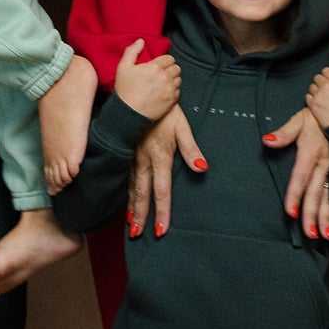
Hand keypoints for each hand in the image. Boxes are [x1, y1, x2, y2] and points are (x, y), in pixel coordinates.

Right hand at [113, 38, 181, 122]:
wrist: (128, 113)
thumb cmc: (125, 90)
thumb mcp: (123, 67)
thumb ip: (132, 51)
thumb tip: (141, 41)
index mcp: (154, 67)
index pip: (169, 58)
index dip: (164, 61)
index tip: (158, 65)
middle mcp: (165, 77)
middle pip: (176, 68)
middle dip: (170, 69)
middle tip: (161, 73)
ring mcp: (169, 89)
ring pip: (178, 79)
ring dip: (172, 79)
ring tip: (163, 83)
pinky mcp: (171, 101)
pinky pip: (178, 91)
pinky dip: (173, 90)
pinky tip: (163, 92)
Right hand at [127, 102, 206, 238]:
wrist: (139, 94)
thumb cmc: (164, 111)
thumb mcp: (182, 126)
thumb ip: (191, 149)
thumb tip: (202, 168)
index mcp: (159, 157)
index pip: (162, 191)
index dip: (162, 212)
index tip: (161, 230)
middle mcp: (143, 161)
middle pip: (142, 194)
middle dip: (140, 216)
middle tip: (138, 235)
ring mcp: (132, 157)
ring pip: (131, 188)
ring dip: (131, 208)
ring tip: (130, 225)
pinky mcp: (126, 152)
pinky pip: (125, 178)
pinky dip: (125, 193)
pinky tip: (125, 201)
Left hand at [264, 106, 328, 239]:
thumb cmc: (317, 117)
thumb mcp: (299, 120)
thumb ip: (283, 133)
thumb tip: (267, 141)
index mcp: (313, 151)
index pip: (301, 177)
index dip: (295, 195)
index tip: (290, 213)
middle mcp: (327, 162)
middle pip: (317, 192)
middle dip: (313, 214)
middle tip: (308, 234)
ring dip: (327, 217)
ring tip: (325, 236)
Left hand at [307, 65, 328, 125]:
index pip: (326, 70)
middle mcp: (326, 86)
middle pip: (318, 77)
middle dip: (323, 82)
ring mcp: (318, 96)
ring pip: (312, 87)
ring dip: (317, 90)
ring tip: (325, 97)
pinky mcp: (313, 105)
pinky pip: (308, 96)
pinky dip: (312, 98)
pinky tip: (320, 103)